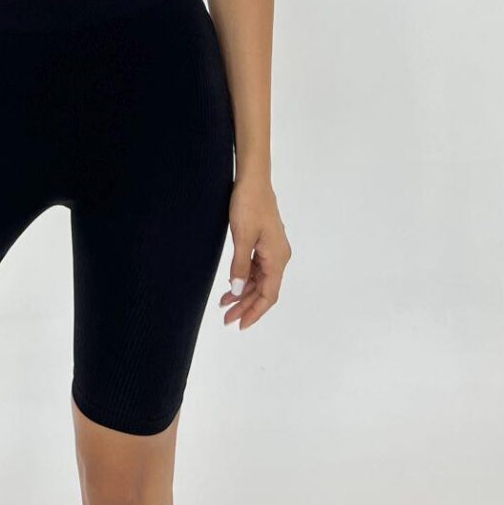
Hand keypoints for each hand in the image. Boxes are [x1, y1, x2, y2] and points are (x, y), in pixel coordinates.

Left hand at [219, 173, 291, 329]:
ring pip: (259, 279)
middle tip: (227, 318)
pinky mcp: (264, 242)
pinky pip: (256, 267)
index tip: (240, 324)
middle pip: (264, 290)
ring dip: (243, 292)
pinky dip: (244, 277)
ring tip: (224, 304)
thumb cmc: (249, 204)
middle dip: (246, 305)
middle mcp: (278, 256)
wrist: (253, 179)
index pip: (268, 295)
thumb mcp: (242, 237)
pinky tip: (231, 284)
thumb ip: (239, 266)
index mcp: (277, 258)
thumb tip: (236, 290)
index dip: (255, 312)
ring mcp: (272, 249)